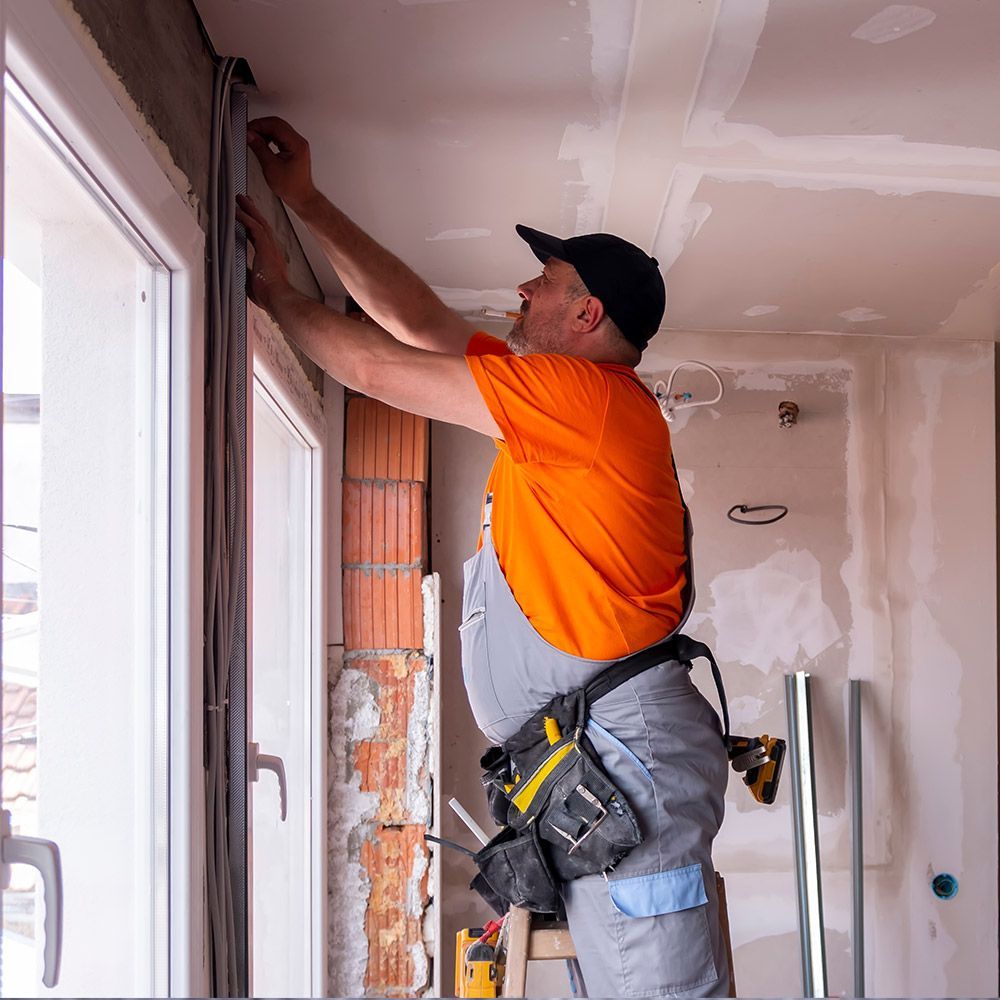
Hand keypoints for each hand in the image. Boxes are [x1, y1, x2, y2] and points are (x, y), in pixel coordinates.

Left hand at [236, 195, 290, 313]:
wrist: (278, 298)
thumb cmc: (269, 296)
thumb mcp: (254, 282)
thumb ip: (248, 273)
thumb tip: (240, 271)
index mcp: (272, 259)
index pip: (262, 237)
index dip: (255, 226)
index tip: (250, 218)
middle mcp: (273, 250)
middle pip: (263, 225)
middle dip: (254, 212)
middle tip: (246, 201)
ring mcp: (270, 248)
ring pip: (259, 222)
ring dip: (249, 210)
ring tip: (241, 199)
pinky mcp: (265, 247)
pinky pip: (254, 227)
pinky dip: (245, 217)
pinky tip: (237, 211)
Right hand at [247, 116, 317, 214]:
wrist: (301, 197)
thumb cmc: (291, 187)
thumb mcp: (271, 167)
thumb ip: (259, 148)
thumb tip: (250, 135)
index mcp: (296, 144)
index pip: (275, 125)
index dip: (259, 125)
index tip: (248, 130)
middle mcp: (298, 142)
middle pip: (277, 124)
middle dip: (260, 126)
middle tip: (248, 133)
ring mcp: (296, 144)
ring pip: (278, 129)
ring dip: (264, 131)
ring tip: (253, 139)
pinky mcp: (293, 148)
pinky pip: (279, 136)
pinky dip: (269, 137)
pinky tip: (261, 143)